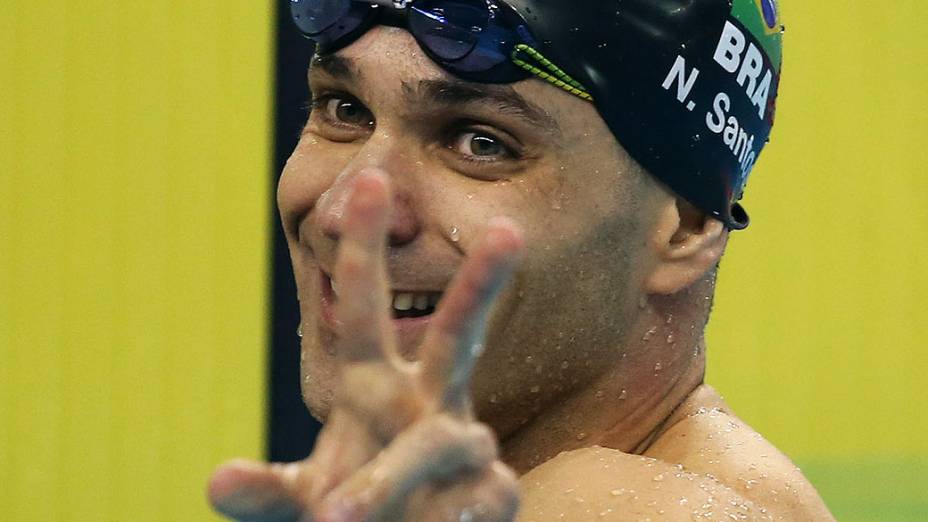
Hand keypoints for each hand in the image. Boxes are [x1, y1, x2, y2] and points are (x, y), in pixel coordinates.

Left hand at [208, 169, 523, 521]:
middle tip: (510, 230)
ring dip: (389, 476)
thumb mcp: (302, 498)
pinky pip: (476, 503)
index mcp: (376, 385)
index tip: (369, 177)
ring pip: (447, 439)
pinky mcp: (492, 494)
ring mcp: (465, 446)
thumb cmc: (356, 504)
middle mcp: (429, 402)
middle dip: (482, 284)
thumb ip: (266, 490)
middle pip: (461, 333)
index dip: (365, 246)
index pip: (367, 306)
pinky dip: (448, 520)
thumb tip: (218, 481)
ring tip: (333, 521)